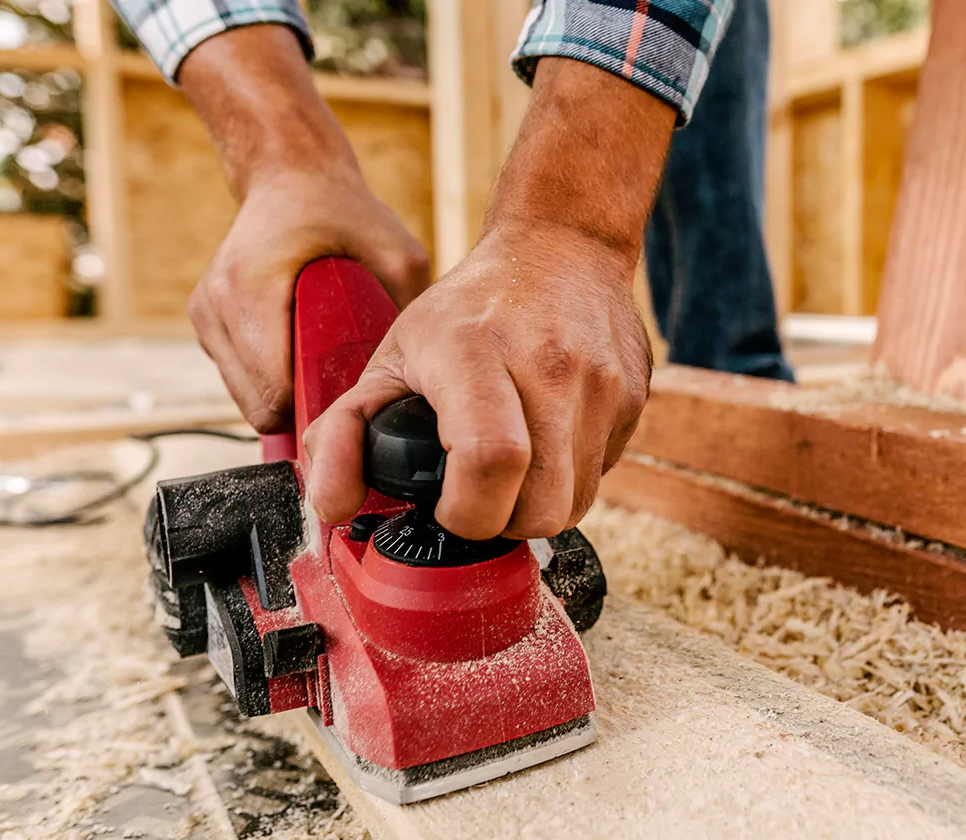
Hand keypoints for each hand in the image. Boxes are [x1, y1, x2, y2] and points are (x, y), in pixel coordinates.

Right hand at [175, 24, 429, 431]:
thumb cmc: (342, 210)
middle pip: (258, 405)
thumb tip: (425, 369)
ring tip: (326, 365)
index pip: (274, 393)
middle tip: (347, 389)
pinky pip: (240, 377)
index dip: (315, 410)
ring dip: (287, 392)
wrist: (289, 175)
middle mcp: (215, 307)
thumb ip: (407, 307)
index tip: (351, 405)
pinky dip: (272, 376)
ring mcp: (205, 316)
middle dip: (303, 407)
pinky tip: (303, 350)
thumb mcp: (398, 252)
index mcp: (250, 291)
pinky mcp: (206, 322)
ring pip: (246, 397)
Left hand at [303, 223, 651, 539]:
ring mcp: (602, 383)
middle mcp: (549, 365)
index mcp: (475, 351)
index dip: (468, 512)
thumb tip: (331, 504)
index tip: (448, 508)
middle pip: (542, 507)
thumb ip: (344, 433)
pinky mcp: (634, 398)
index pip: (490, 461)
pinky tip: (547, 438)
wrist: (563, 245)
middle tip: (479, 495)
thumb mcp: (391, 355)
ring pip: (576, 504)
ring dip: (538, 505)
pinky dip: (569, 475)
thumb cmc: (470, 308)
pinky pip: (601, 474)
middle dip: (505, 523)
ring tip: (512, 467)